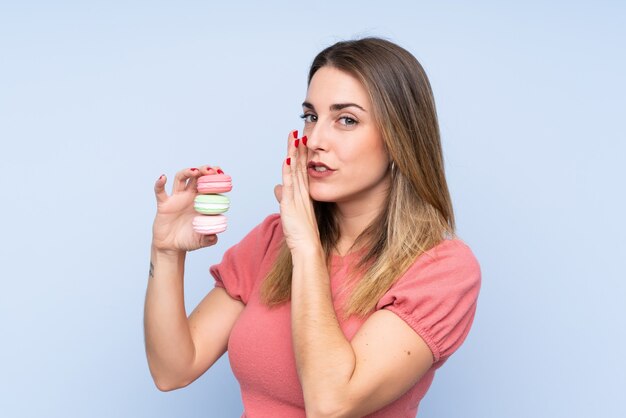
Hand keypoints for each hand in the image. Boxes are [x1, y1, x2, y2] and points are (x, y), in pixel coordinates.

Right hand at [152, 165, 219, 252]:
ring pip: (181, 179)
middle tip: (210, 170)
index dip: (215, 178)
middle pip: (197, 177)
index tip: (221, 174)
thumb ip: (209, 239)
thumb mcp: (201, 241)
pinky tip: (163, 178)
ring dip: (187, 172)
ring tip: (195, 171)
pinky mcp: (164, 204)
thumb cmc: (188, 240)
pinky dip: (160, 184)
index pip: (210, 186)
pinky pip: (160, 191)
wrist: (171, 247)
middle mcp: (190, 197)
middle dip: (204, 171)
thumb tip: (213, 236)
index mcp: (202, 202)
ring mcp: (177, 199)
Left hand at [277, 131, 320, 254]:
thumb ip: (284, 197)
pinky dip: (289, 171)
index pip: (301, 170)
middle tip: (298, 133)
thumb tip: (277, 187)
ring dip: (294, 154)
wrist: (308, 246)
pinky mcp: (291, 204)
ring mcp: (298, 197)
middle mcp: (302, 192)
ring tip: (295, 139)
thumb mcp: (290, 211)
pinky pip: (290, 184)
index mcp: (303, 194)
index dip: (300, 155)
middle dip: (298, 149)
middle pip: (300, 166)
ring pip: (296, 171)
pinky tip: (287, 160)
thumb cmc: (300, 233)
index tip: (299, 142)